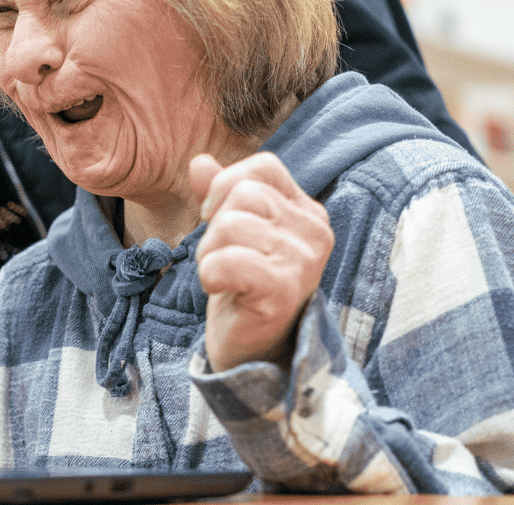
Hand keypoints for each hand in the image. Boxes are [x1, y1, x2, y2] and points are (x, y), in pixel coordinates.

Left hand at [189, 153, 331, 372]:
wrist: (254, 350)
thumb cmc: (245, 288)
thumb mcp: (235, 234)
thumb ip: (220, 196)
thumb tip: (199, 162)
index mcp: (307, 212)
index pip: (263, 167)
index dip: (227, 185)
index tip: (216, 218)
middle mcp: (314, 232)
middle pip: (242, 194)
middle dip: (214, 226)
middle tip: (223, 258)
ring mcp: (302, 262)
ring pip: (229, 224)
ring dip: (208, 252)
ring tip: (223, 276)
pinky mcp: (282, 290)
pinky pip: (226, 261)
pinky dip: (209, 274)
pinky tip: (220, 290)